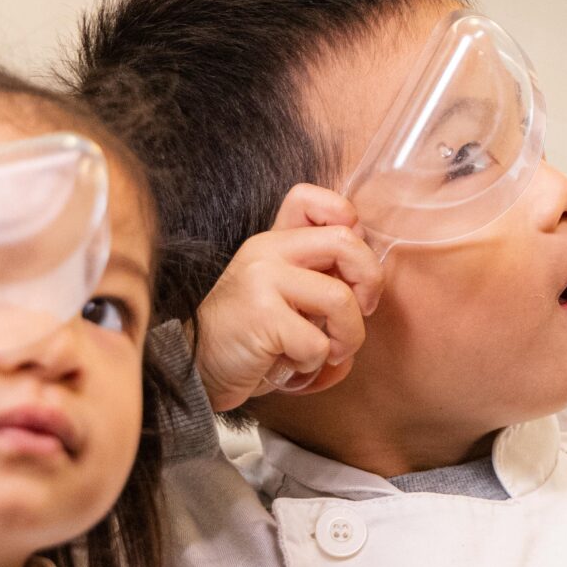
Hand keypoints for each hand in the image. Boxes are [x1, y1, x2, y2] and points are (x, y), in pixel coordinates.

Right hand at [194, 185, 383, 410]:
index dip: (348, 221)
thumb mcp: (283, 296)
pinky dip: (315, 363)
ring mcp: (262, 280)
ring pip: (341, 299)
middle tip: (360, 311)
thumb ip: (318, 279)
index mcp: (274, 241)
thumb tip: (368, 294)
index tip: (349, 267)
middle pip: (346, 242)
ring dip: (348, 337)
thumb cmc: (250, 335)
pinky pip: (318, 342)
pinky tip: (293, 364)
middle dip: (370, 282)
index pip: (310, 198)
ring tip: (329, 351)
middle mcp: (267, 252)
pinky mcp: (261, 317)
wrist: (196, 368)